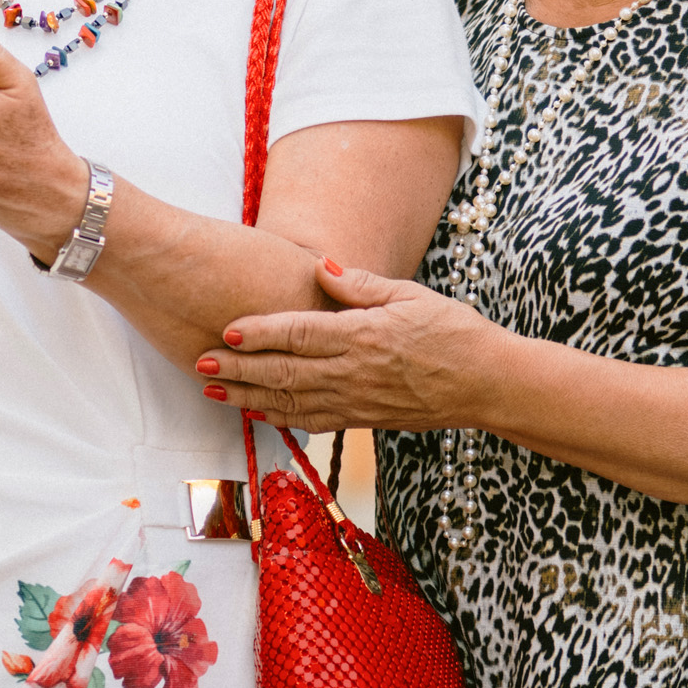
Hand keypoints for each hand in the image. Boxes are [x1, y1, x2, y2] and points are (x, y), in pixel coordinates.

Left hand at [196, 261, 505, 430]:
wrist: (487, 384)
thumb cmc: (454, 333)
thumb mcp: (411, 295)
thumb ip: (360, 284)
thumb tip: (319, 266)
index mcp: (363, 335)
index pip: (299, 333)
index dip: (259, 331)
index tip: (227, 328)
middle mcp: (354, 372)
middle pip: (283, 371)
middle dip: (238, 368)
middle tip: (200, 362)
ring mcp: (357, 401)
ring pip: (290, 401)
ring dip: (248, 396)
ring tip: (213, 389)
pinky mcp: (364, 420)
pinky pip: (312, 421)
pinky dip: (280, 417)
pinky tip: (257, 411)